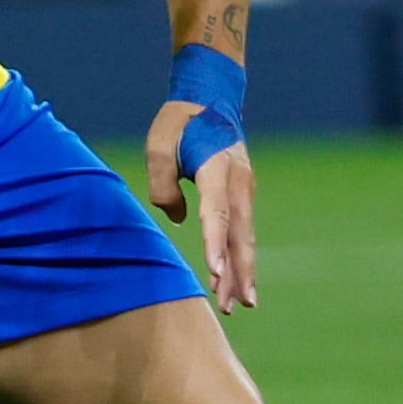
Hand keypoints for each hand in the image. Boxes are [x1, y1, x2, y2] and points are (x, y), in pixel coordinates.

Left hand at [146, 101, 258, 311]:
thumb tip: (176, 218)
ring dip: (242, 270)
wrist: (211, 97)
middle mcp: (238, 182)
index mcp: (217, 169)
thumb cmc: (180, 122)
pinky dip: (239, 255)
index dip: (216, 245)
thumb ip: (162, 185)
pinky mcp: (242, 193)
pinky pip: (242, 229)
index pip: (217, 213)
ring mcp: (244, 189)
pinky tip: (237, 277)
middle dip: (238, 272)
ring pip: (244, 236)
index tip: (215, 273)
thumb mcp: (158, 146)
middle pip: (239, 234)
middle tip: (235, 306)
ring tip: (239, 303)